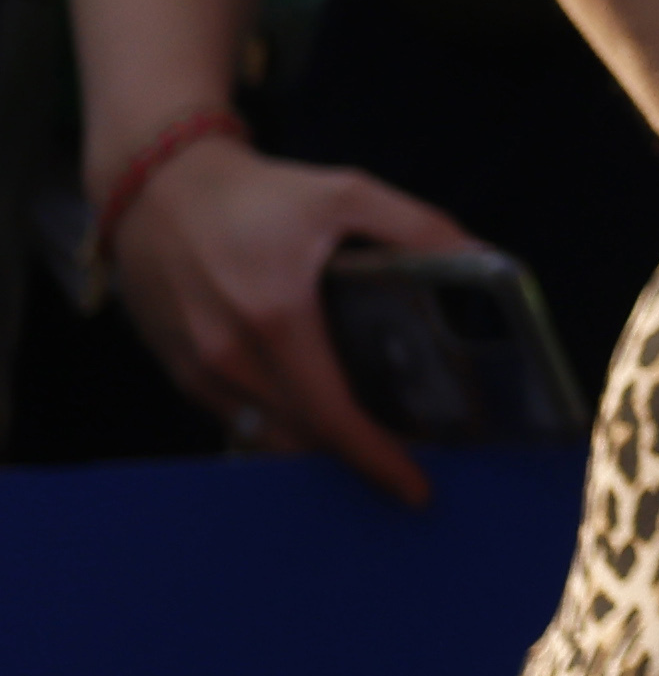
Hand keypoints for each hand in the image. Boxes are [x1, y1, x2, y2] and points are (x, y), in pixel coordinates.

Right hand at [102, 135, 474, 505]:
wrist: (158, 186)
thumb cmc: (258, 193)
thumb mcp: (346, 193)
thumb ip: (417, 228)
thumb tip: (483, 257)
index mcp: (276, 318)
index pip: (332, 414)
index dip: (376, 458)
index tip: (416, 489)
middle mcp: (229, 357)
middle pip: (303, 437)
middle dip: (357, 455)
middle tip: (407, 453)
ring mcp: (195, 370)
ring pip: (265, 438)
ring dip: (315, 446)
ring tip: (365, 436)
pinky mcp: (175, 371)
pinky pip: (232, 422)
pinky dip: (276, 429)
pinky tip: (311, 413)